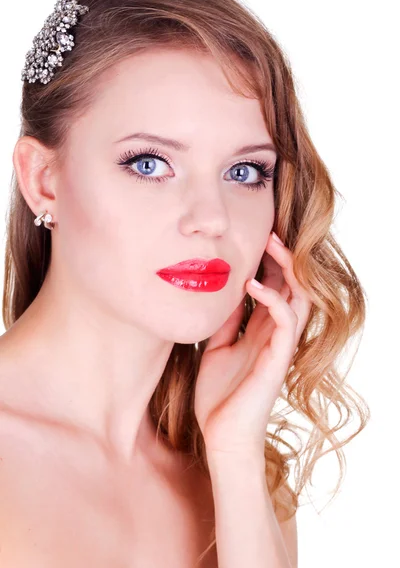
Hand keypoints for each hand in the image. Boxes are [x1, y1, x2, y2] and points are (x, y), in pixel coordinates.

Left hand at [194, 231, 312, 457]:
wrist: (221, 436)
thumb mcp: (215, 349)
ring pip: (298, 296)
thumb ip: (224, 324)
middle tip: (268, 231)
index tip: (255, 236)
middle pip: (291, 285)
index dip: (268, 261)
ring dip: (287, 269)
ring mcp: (280, 345)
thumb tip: (221, 296)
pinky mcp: (278, 358)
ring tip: (271, 244)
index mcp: (261, 330)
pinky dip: (273, 298)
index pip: (274, 286)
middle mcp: (275, 334)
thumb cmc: (219, 396)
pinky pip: (285, 320)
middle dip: (282, 257)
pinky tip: (253, 285)